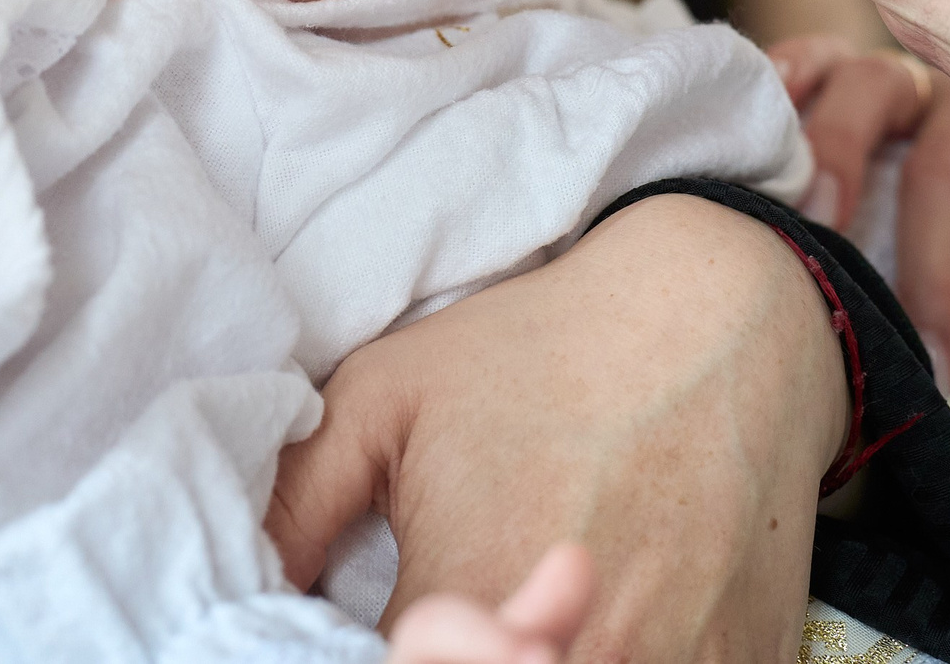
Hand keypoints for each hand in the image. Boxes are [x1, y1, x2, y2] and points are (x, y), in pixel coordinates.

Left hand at [268, 194, 841, 663]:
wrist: (722, 319)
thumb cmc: (539, 349)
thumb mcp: (386, 395)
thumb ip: (295, 505)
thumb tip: (227, 586)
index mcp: (471, 595)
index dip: (396, 653)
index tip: (400, 617)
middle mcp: (581, 651)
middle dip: (466, 657)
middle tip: (468, 602)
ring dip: (546, 657)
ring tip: (533, 600)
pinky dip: (638, 656)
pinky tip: (628, 610)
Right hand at [771, 35, 949, 432]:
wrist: (930, 125)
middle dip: (940, 275)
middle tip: (931, 363)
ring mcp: (895, 78)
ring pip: (871, 98)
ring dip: (841, 157)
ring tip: (818, 222)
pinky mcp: (828, 61)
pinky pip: (808, 54)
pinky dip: (789, 71)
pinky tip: (777, 98)